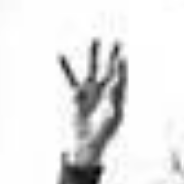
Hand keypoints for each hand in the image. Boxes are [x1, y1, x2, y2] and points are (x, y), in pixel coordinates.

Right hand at [60, 39, 125, 165]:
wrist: (87, 144)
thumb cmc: (104, 134)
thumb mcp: (114, 116)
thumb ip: (117, 98)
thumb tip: (118, 81)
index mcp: (116, 96)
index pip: (121, 77)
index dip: (122, 67)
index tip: (123, 56)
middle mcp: (104, 91)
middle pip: (110, 69)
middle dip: (113, 55)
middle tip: (118, 41)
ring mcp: (90, 92)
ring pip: (92, 68)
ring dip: (93, 54)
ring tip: (95, 39)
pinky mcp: (77, 95)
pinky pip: (71, 78)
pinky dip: (66, 67)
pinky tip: (61, 55)